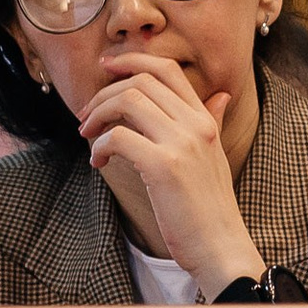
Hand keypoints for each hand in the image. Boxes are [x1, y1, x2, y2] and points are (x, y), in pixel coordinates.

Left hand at [77, 51, 264, 296]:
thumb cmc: (212, 207)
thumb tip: (220, 96)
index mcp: (204, 120)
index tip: (106, 68)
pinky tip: (97, 162)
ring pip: (127, 101)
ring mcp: (181, 143)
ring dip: (97, 115)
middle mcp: (195, 125)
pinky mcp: (163, 167)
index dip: (132, 60)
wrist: (221, 247)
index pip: (167, 69)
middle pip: (140, 81)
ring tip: (87, 134)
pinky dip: (99, 146)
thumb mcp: (216, 156)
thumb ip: (212, 122)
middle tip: (86, 114)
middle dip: (104, 92)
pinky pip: (119, 138)